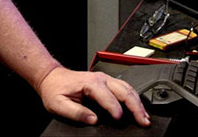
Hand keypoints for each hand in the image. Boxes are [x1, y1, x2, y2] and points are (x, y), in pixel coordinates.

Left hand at [36, 66, 150, 126]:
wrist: (52, 77)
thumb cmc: (55, 89)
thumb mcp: (58, 104)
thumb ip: (76, 112)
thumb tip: (92, 119)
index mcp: (90, 83)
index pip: (108, 97)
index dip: (115, 109)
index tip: (119, 120)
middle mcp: (100, 78)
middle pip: (124, 91)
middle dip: (135, 106)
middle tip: (143, 121)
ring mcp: (105, 79)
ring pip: (127, 88)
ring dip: (138, 102)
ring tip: (145, 117)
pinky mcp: (106, 81)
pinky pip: (124, 88)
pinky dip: (134, 98)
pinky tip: (138, 107)